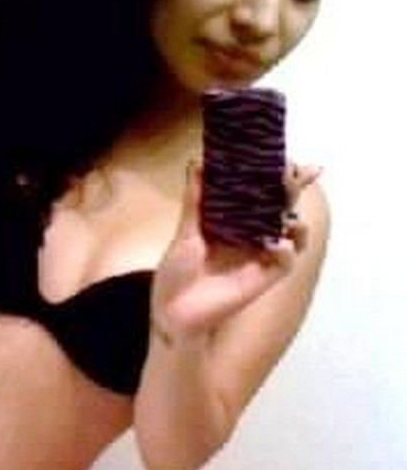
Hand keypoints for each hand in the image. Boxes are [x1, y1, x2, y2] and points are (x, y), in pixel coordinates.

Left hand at [151, 160, 319, 337]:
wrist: (172, 310)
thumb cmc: (175, 272)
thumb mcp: (185, 231)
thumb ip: (195, 199)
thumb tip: (196, 161)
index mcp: (232, 222)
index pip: (260, 194)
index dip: (276, 177)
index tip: (287, 158)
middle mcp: (250, 237)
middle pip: (281, 208)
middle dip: (292, 190)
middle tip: (294, 174)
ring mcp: (258, 257)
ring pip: (293, 234)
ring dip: (297, 220)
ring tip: (289, 212)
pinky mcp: (262, 279)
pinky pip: (285, 263)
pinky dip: (286, 251)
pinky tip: (276, 244)